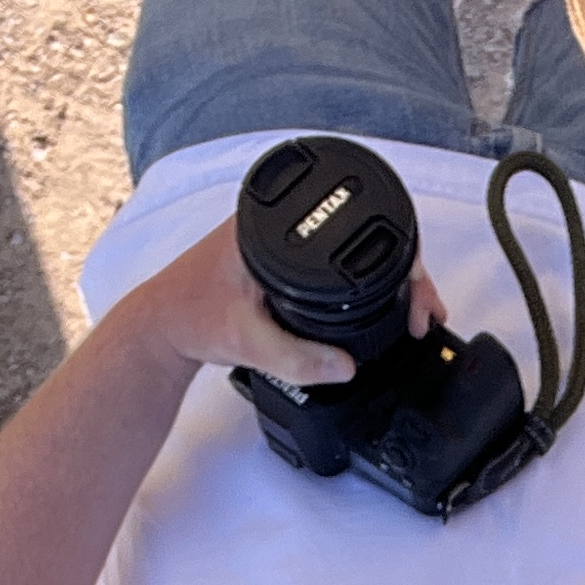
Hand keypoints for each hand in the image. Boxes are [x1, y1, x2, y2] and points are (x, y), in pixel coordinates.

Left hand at [113, 215, 448, 390]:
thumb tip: (346, 366)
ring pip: (354, 247)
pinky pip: (337, 263)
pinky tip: (381, 304)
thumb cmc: (190, 317)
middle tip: (423, 312)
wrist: (161, 326)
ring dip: (390, 275)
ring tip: (413, 311)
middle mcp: (280, 218)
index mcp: (271, 219)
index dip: (398, 255)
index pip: (353, 221)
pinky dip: (366, 282)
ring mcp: (284, 236)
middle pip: (364, 230)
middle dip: (407, 269)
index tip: (413, 296)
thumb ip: (293, 356)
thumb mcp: (243, 340)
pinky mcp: (284, 258)